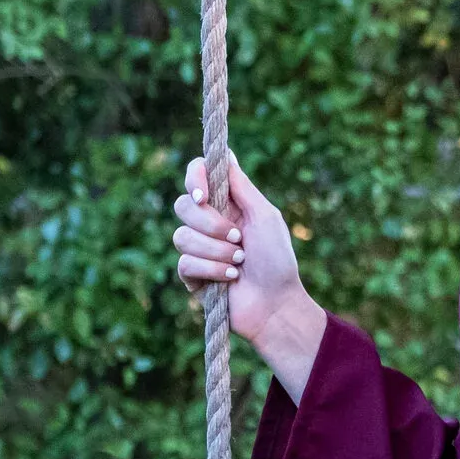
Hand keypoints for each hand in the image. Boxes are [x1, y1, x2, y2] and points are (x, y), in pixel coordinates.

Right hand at [171, 155, 326, 398]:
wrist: (276, 305)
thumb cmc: (278, 260)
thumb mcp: (265, 216)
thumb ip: (242, 186)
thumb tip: (224, 154)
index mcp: (228, 203)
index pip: (198, 175)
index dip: (195, 179)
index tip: (204, 195)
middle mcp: (209, 222)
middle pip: (182, 204)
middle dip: (211, 223)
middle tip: (238, 239)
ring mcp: (198, 248)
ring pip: (181, 235)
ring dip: (216, 251)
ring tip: (239, 262)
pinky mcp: (191, 274)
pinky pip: (184, 262)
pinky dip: (211, 269)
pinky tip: (230, 278)